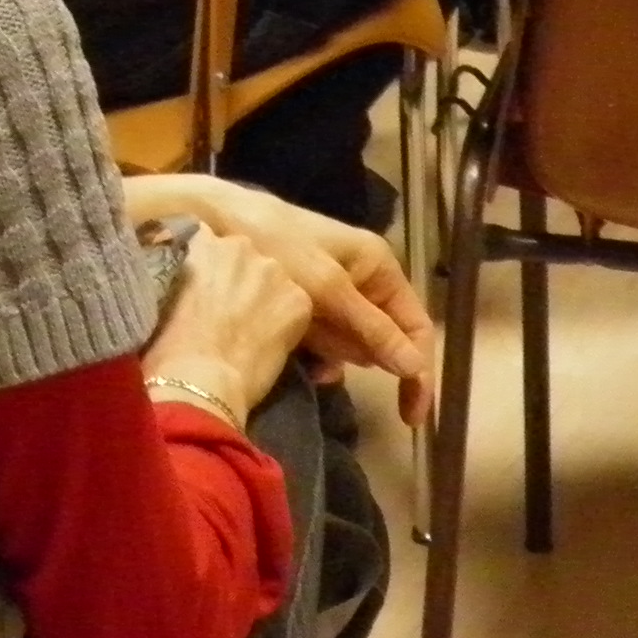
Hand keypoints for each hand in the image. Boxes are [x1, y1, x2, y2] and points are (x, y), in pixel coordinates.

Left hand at [127, 175, 437, 426]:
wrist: (218, 220)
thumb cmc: (278, 245)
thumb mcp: (328, 288)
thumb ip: (372, 329)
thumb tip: (416, 368)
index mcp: (378, 264)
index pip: (415, 326)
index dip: (418, 371)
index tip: (410, 417)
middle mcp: (362, 276)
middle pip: (384, 337)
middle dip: (366, 362)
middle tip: (333, 368)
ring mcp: (334, 289)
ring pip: (351, 340)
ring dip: (337, 357)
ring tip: (308, 351)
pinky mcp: (307, 300)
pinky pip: (325, 336)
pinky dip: (318, 352)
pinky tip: (303, 359)